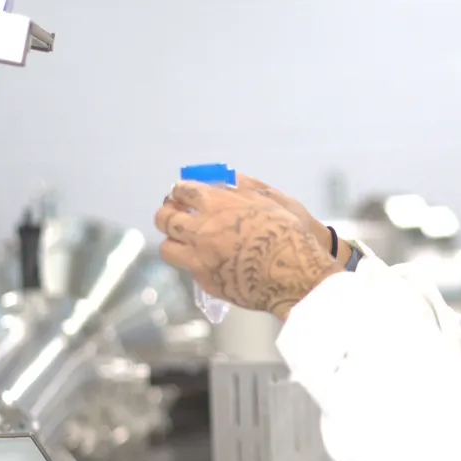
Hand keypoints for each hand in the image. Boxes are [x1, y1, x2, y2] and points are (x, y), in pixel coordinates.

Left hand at [156, 181, 341, 319]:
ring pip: (168, 248)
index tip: (181, 193)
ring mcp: (200, 259)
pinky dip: (194, 262)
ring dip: (172, 240)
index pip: (183, 191)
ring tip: (183, 239)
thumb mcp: (270, 200)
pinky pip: (189, 269)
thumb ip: (243, 187)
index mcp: (216, 205)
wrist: (295, 276)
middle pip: (166, 219)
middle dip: (167, 213)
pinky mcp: (207, 282)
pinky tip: (208, 260)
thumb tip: (227, 178)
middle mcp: (201, 231)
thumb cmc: (288, 234)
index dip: (180, 191)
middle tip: (173, 213)